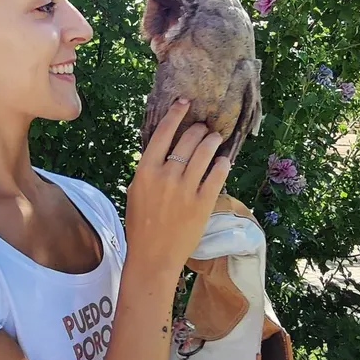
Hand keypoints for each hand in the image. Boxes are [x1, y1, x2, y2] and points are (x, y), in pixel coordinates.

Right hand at [124, 98, 230, 281]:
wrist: (153, 257)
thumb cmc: (140, 225)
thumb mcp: (136, 192)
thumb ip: (148, 171)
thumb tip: (163, 151)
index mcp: (145, 171)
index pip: (163, 133)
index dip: (176, 114)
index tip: (185, 103)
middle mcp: (166, 175)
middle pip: (188, 140)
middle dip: (199, 130)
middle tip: (204, 128)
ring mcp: (186, 188)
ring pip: (205, 152)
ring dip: (213, 141)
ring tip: (216, 139)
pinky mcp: (203, 202)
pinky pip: (218, 173)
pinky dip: (222, 163)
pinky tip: (223, 161)